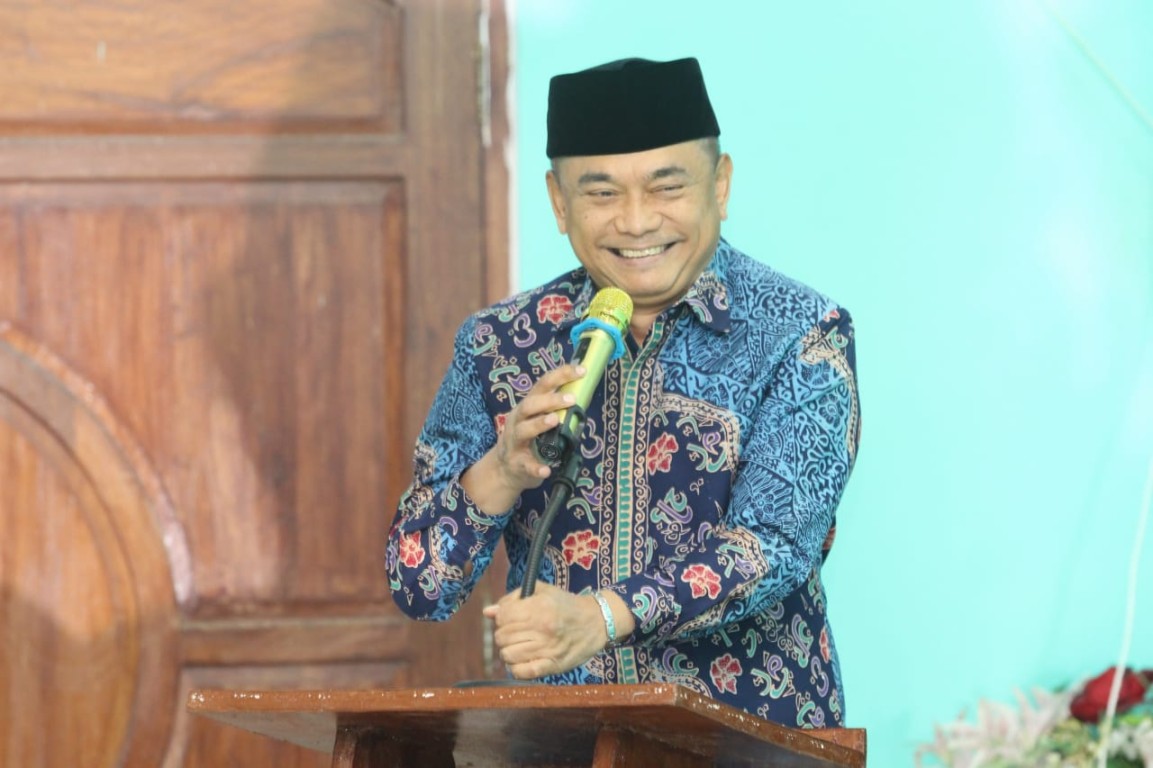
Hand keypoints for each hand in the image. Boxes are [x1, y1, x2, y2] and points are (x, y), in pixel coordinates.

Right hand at [461, 364, 584, 514]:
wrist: (505, 470)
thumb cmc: (528, 440)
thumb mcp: (537, 420)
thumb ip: (555, 409)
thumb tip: (582, 397)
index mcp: (528, 406)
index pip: (543, 385)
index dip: (561, 375)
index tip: (581, 370)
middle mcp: (518, 420)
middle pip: (530, 405)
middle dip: (550, 400)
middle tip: (571, 399)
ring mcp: (515, 442)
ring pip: (524, 430)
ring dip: (539, 424)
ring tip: (555, 420)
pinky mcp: (517, 464)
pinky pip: (526, 465)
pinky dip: (536, 468)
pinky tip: (546, 470)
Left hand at [482, 583, 605, 679]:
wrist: (596, 621)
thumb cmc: (566, 604)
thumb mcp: (542, 592)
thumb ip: (513, 598)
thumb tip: (488, 612)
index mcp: (538, 608)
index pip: (502, 617)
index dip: (501, 617)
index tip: (509, 618)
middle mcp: (541, 629)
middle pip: (502, 637)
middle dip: (504, 634)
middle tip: (515, 633)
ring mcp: (547, 649)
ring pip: (508, 655)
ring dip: (509, 651)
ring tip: (518, 646)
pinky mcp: (553, 666)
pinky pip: (522, 673)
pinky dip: (517, 668)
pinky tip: (522, 660)